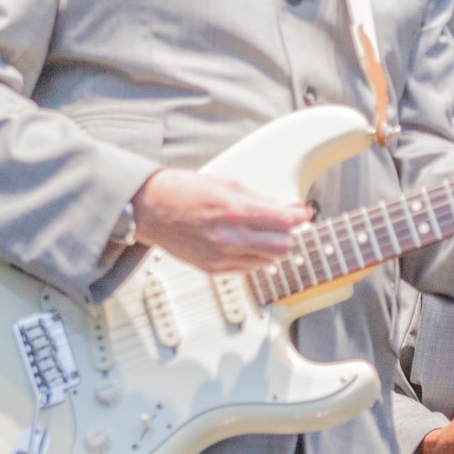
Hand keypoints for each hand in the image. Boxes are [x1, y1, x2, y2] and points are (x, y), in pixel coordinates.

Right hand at [129, 168, 312, 272]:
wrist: (149, 209)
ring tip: (262, 233)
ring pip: (269, 260)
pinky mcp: (214, 269)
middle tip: (283, 224)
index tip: (303, 213)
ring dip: (272, 247)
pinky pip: (249, 269)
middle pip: (283, 246)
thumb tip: (287, 208)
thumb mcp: (226, 184)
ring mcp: (222, 256)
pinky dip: (255, 257)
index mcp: (236, 211)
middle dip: (288, 234)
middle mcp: (231, 237)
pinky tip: (246, 244)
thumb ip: (260, 200)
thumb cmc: (182, 191)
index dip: (300, 217)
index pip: (285, 221)